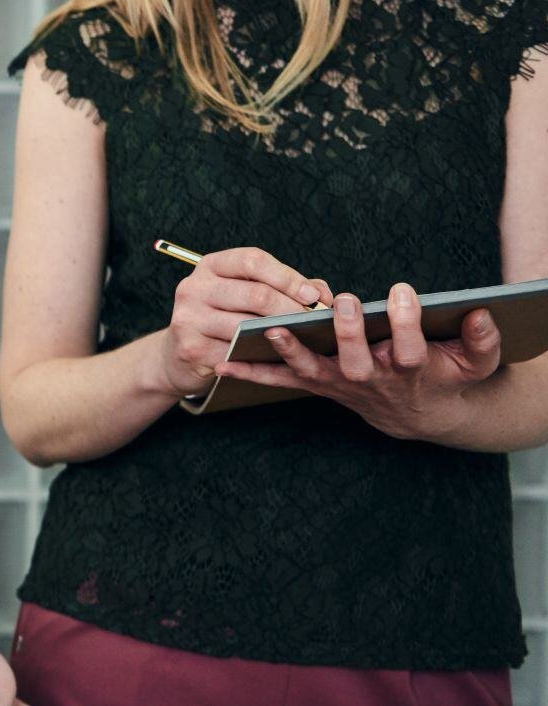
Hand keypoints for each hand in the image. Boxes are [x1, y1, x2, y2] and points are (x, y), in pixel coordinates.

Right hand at [157, 247, 330, 396]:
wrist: (182, 352)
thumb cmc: (226, 316)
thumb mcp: (246, 292)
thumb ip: (285, 286)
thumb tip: (322, 294)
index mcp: (210, 266)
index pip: (252, 261)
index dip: (287, 276)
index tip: (312, 295)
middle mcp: (194, 287)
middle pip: (255, 294)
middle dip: (291, 308)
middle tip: (313, 321)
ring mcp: (188, 318)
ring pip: (247, 326)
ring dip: (280, 333)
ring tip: (301, 337)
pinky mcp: (191, 348)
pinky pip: (237, 352)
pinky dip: (259, 354)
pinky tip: (275, 355)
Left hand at [216, 283, 501, 440]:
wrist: (418, 414)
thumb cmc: (445, 376)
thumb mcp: (475, 362)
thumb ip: (482, 341)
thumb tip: (480, 314)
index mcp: (410, 370)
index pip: (410, 347)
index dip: (407, 321)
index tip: (403, 291)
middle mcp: (370, 380)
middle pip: (357, 362)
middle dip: (349, 332)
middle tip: (342, 301)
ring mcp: (339, 386)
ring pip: (313, 372)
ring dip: (291, 352)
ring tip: (271, 331)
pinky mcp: (316, 386)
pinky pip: (281, 383)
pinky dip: (253, 375)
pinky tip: (223, 364)